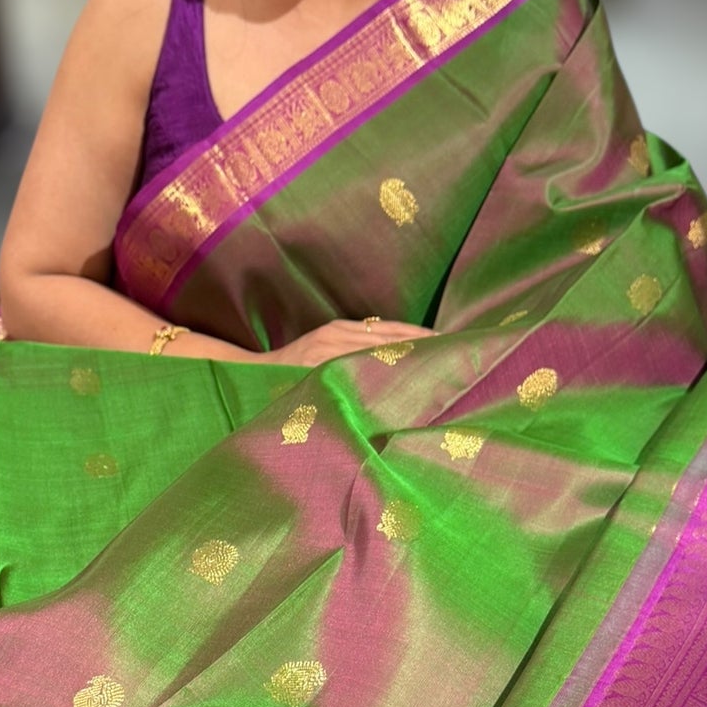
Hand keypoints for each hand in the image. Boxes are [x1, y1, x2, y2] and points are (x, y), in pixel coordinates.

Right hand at [268, 318, 434, 367]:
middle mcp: (339, 335)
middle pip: (391, 336)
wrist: (253, 376)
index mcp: (341, 330)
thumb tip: (386, 361)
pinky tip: (404, 372)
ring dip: (410, 354)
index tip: (446, 340)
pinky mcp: (322, 364)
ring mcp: (330, 350)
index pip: (390, 330)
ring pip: (380, 349)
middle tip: (454, 350)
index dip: (418, 334)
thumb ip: (351, 354)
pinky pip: (360, 364)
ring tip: (439, 360)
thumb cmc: (291, 371)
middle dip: (422, 343)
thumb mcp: (322, 354)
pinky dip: (383, 366)